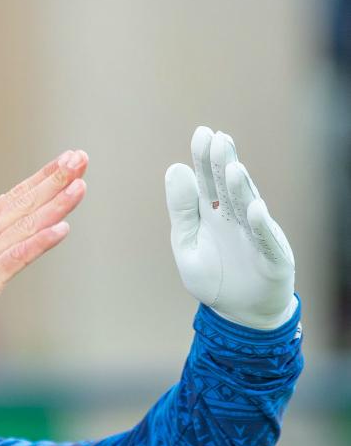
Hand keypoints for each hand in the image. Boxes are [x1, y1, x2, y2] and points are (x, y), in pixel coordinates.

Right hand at [0, 150, 88, 346]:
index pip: (11, 198)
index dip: (40, 179)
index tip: (65, 161)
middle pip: (22, 204)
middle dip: (53, 180)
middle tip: (79, 157)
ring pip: (24, 226)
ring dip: (54, 205)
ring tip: (79, 185)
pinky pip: (16, 258)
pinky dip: (39, 242)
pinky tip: (61, 230)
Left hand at [164, 127, 295, 328]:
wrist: (240, 312)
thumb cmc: (213, 275)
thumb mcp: (186, 242)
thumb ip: (181, 210)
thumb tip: (174, 167)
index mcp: (213, 214)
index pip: (208, 181)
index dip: (205, 159)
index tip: (202, 133)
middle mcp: (236, 220)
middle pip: (228, 188)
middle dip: (223, 164)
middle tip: (217, 138)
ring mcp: (255, 236)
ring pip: (248, 208)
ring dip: (240, 189)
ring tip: (232, 168)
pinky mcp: (272, 258)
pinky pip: (265, 241)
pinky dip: (259, 226)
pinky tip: (254, 208)